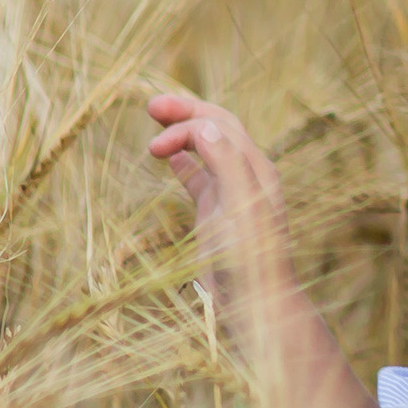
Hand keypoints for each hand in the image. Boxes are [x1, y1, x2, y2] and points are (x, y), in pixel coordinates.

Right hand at [147, 90, 298, 343]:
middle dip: (185, 113)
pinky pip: (199, 177)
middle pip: (215, 128)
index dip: (188, 122)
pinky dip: (183, 161)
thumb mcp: (240, 207)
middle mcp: (246, 175)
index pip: (221, 126)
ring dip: (182, 132)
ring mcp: (231, 193)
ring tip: (154, 119)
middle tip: (151, 104)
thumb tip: (204, 125)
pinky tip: (167, 156)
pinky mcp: (217, 214)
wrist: (254, 303)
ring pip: (206, 149)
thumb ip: (227, 163)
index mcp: (256, 168)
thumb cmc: (250, 259)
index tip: (155, 141)